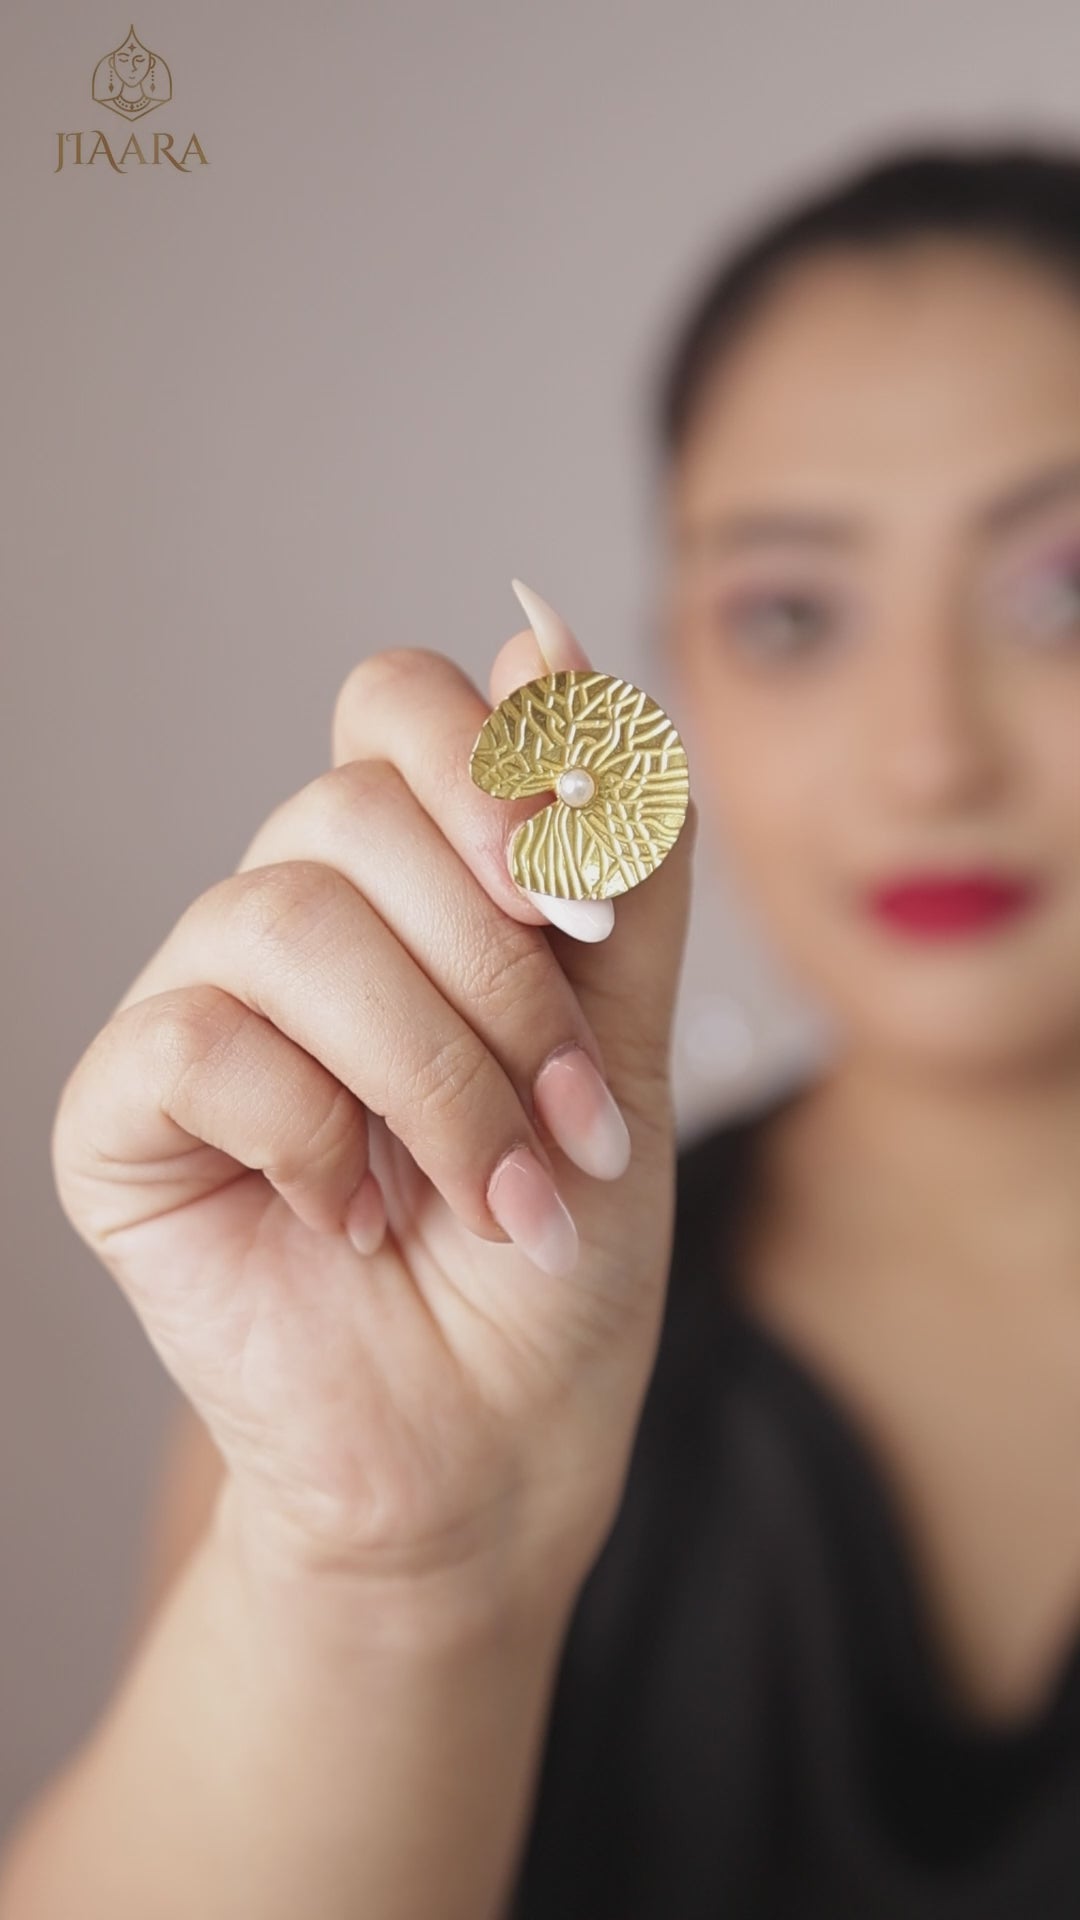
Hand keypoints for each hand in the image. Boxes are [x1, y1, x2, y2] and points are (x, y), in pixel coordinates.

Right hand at [51, 590, 696, 1625]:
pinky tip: (352, 1218)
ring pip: (285, 918)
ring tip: (492, 1193)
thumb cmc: (559, 1238)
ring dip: (430, 1072)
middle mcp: (288, 917)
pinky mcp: (123, 1115)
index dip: (495, 776)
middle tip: (566, 1113)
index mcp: (404, 880)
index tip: (585, 916)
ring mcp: (196, 1009)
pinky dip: (314, 1134)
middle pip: (350, 808)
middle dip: (496, 974)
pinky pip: (199, 1040)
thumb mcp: (629, 1027)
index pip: (400, 706)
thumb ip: (610, 844)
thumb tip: (545, 631)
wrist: (496, 1436)